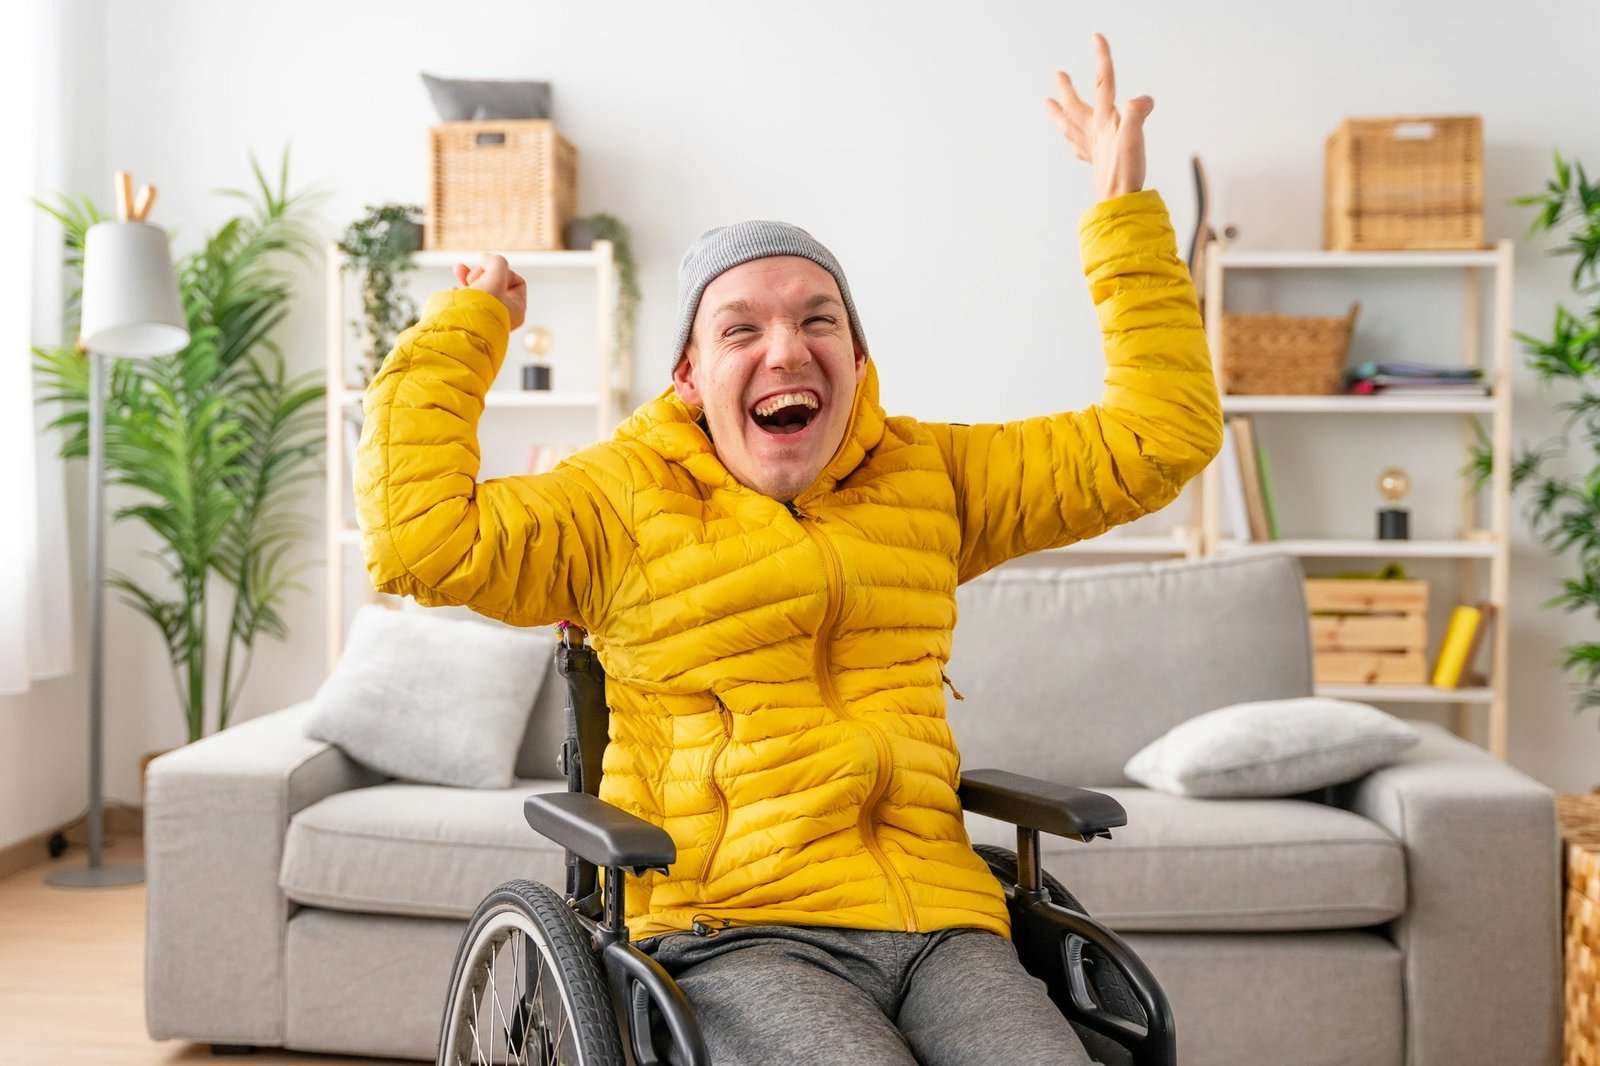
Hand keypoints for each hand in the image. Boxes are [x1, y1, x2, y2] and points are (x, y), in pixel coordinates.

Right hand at [454, 254, 527, 329]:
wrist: (459, 328)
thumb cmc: (483, 303)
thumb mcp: (497, 273)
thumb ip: (496, 261)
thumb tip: (486, 259)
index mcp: (517, 310)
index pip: (516, 282)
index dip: (503, 271)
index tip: (490, 274)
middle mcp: (502, 316)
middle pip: (496, 284)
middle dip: (482, 272)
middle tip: (471, 272)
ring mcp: (484, 318)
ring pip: (479, 289)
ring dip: (468, 276)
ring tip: (458, 269)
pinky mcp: (468, 319)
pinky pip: (465, 300)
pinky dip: (460, 292)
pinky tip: (453, 290)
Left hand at [1045, 33, 1151, 202]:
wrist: (1119, 204)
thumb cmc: (1125, 173)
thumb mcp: (1134, 138)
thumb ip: (1136, 114)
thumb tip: (1141, 100)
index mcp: (1105, 121)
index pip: (1104, 83)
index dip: (1102, 59)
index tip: (1096, 38)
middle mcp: (1095, 133)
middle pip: (1078, 105)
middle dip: (1068, 89)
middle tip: (1058, 75)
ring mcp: (1094, 148)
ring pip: (1071, 126)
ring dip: (1059, 113)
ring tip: (1048, 104)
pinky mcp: (1097, 163)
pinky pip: (1079, 147)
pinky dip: (1073, 140)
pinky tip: (1073, 141)